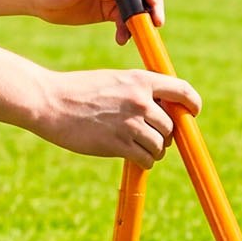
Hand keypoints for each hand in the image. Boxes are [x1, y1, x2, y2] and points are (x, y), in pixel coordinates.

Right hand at [28, 68, 200, 165]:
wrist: (49, 102)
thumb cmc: (77, 91)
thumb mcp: (112, 79)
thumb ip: (136, 90)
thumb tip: (159, 108)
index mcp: (139, 80)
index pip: (182, 91)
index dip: (192, 104)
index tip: (192, 112)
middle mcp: (140, 101)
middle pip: (171, 125)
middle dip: (164, 134)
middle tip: (150, 137)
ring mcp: (130, 123)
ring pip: (160, 145)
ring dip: (154, 150)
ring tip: (138, 148)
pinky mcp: (119, 143)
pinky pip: (146, 158)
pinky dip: (144, 161)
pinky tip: (132, 156)